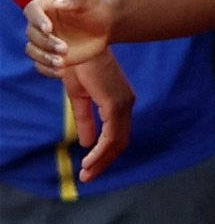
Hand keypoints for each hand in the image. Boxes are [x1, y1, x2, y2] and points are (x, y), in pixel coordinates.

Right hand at [25, 0, 111, 73]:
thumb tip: (57, 2)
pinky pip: (39, 65)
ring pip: (32, 50)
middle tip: (65, 49)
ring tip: (62, 63)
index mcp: (45, 4)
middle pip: (31, 34)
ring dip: (44, 58)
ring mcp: (42, 39)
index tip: (48, 29)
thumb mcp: (89, 0)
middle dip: (46, 43)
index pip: (32, 10)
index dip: (37, 20)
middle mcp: (39, 22)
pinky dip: (47, 69)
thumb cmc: (95, 9)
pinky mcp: (48, 54)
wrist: (104, 26)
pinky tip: (60, 72)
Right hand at [63, 51, 133, 182]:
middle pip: (120, 142)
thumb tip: (85, 143)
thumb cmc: (79, 67)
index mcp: (119, 102)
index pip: (117, 134)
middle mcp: (125, 104)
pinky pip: (110, 136)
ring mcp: (123, 104)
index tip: (89, 167)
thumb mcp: (79, 98)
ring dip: (101, 160)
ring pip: (117, 142)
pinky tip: (88, 161)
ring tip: (86, 174)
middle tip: (88, 177)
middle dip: (104, 162)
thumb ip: (84, 119)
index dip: (105, 153)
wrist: (81, 46)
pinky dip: (100, 151)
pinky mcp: (115, 104)